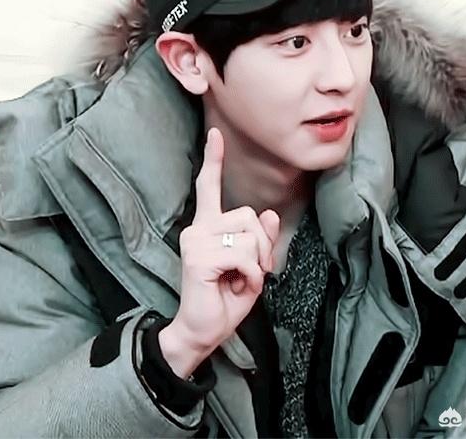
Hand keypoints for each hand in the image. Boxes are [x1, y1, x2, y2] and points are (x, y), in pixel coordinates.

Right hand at [169, 127, 279, 351]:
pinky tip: (237, 286)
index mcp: (208, 226)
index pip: (209, 187)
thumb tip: (270, 215)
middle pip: (247, 215)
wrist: (204, 330)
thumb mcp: (253, 266)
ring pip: (249, 235)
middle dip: (262, 245)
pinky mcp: (199, 256)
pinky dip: (252, 276)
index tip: (216, 134)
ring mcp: (196, 240)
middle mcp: (198, 228)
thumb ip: (260, 239)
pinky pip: (244, 256)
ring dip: (257, 263)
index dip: (214, 160)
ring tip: (241, 280)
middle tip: (252, 271)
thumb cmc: (226, 298)